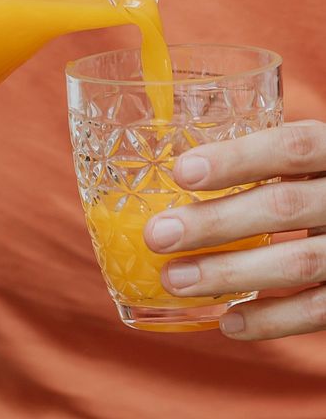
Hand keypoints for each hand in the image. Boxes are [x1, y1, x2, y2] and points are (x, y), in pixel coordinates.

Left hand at [144, 120, 325, 339]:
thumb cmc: (321, 183)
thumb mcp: (309, 158)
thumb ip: (263, 159)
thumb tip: (176, 170)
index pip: (290, 147)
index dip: (236, 159)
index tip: (181, 172)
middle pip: (283, 207)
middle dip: (214, 223)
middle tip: (158, 235)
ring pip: (298, 262)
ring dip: (229, 273)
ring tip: (175, 280)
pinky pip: (318, 310)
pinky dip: (271, 320)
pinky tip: (227, 320)